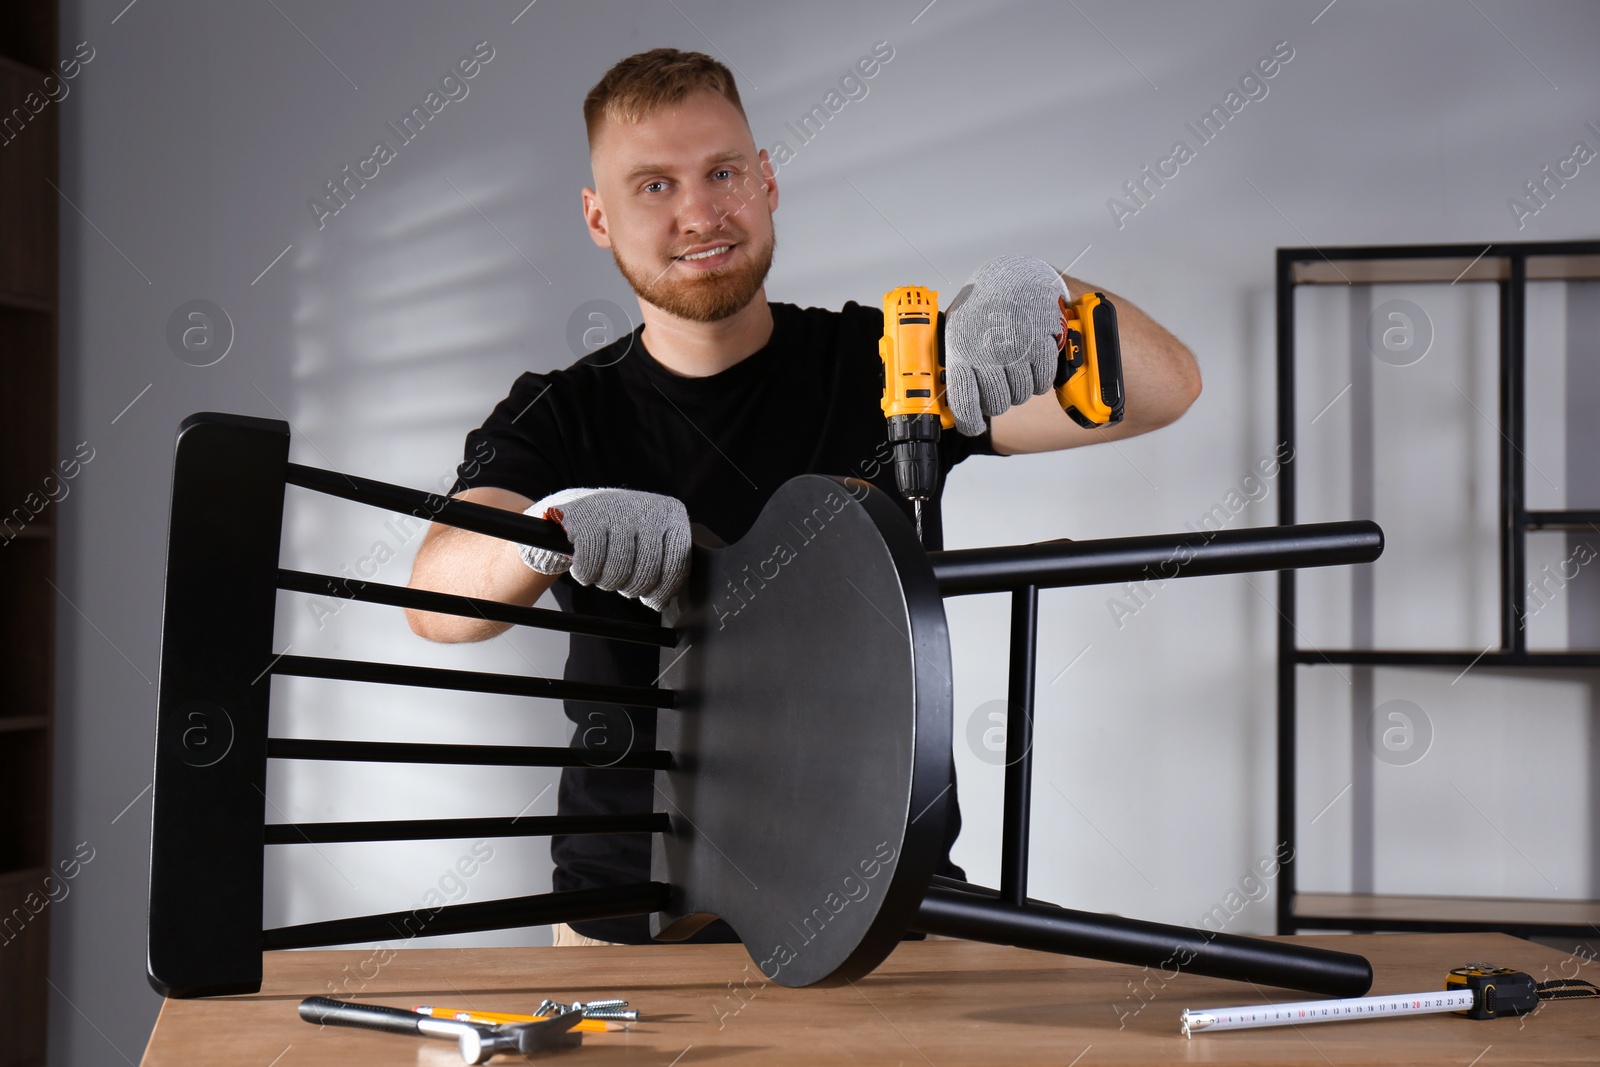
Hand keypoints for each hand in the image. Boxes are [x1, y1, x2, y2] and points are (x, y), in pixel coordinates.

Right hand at [519, 487, 690, 612]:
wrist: (576, 505)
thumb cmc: (619, 530)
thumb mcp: (650, 539)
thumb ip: (663, 564)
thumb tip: (662, 602)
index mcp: (671, 513)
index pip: (677, 563)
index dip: (663, 590)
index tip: (652, 599)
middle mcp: (648, 508)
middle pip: (647, 572)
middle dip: (633, 589)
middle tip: (624, 587)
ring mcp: (616, 509)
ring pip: (619, 570)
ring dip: (608, 583)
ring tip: (603, 575)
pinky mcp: (586, 516)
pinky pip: (591, 563)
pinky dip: (586, 574)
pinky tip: (585, 570)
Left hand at [943, 254, 1068, 435]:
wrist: (1015, 278)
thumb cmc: (982, 309)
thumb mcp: (956, 331)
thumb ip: (955, 367)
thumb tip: (950, 405)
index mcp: (961, 351)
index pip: (964, 403)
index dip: (970, 423)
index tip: (974, 426)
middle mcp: (987, 353)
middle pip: (997, 405)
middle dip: (998, 400)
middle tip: (998, 384)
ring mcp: (1016, 350)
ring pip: (1021, 396)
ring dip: (1019, 388)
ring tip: (1013, 367)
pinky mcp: (1041, 345)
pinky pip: (1042, 383)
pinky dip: (1038, 379)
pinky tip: (1030, 363)